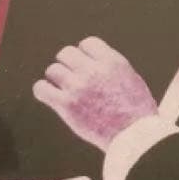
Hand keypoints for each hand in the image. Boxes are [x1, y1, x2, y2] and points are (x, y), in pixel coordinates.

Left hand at [33, 36, 156, 151]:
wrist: (135, 136)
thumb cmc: (137, 112)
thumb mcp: (131, 79)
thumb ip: (111, 68)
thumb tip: (94, 63)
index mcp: (113, 62)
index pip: (87, 43)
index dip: (85, 54)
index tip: (87, 66)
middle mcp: (94, 70)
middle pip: (66, 53)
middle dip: (69, 64)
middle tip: (73, 78)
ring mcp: (79, 87)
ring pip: (53, 70)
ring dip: (57, 79)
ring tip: (65, 90)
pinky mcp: (67, 105)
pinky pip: (41, 88)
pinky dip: (43, 91)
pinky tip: (51, 97)